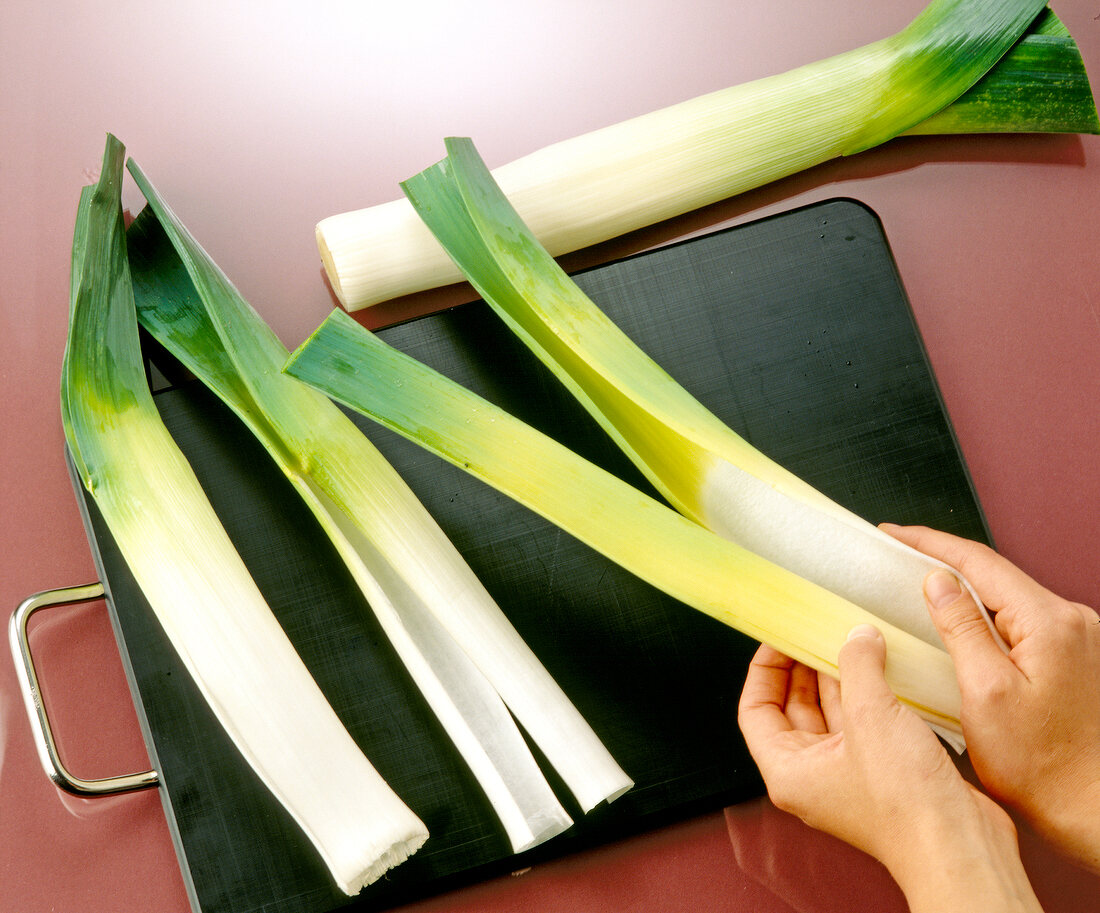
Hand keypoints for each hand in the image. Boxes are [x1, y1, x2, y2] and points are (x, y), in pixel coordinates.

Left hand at [738, 627, 1041, 912]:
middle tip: (818, 631)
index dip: (764, 669)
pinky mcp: (883, 771)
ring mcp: (848, 773)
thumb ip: (857, 666)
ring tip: (851, 638)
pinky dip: (870, 693)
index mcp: (788, 769)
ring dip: (841, 676)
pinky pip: (865, 722)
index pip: (756, 709)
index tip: (780, 636)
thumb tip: (858, 636)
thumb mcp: (871, 715)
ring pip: (833, 712)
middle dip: (805, 667)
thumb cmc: (905, 801)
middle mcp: (813, 774)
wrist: (962, 847)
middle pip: (793, 708)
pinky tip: (884, 665)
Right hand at [884, 524, 1099, 873]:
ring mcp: (1076, 638)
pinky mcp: (1073, 656)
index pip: (979, 561)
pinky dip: (984, 613)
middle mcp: (1070, 622)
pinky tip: (958, 622)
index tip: (892, 535)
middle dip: (942, 560)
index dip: (929, 543)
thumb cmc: (1043, 767)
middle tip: (895, 556)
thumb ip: (962, 630)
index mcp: (1049, 623)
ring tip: (917, 585)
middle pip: (994, 573)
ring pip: (1006, 595)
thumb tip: (938, 582)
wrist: (1093, 808)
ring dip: (963, 587)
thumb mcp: (986, 694)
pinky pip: (1019, 619)